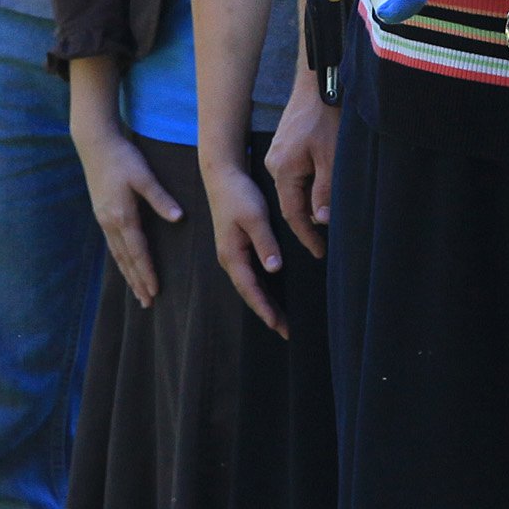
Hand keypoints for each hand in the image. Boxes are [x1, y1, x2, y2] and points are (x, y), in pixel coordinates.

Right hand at [72, 121, 182, 308]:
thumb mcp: (144, 176)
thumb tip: (179, 218)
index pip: (137, 252)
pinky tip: (125, 266)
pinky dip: (121, 261)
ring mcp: (103, 220)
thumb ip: (160, 199)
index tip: (154, 290)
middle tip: (147, 303)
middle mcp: (110, 223)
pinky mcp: (101, 214)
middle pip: (126, 260)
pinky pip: (113, 245)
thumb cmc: (122, 158)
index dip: (146, 272)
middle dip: (137, 282)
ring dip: (128, 275)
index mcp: (122, 216)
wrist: (95, 144)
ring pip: (117, 255)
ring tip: (137, 293)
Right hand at [202, 154, 289, 335]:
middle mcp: (229, 259)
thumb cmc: (239, 195)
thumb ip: (265, 243)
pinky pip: (250, 275)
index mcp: (231, 254)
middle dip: (266, 313)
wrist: (222, 176)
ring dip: (265, 303)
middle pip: (249, 293)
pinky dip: (262, 289)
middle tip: (286, 331)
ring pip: (250, 286)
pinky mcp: (237, 247)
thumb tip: (274, 269)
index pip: (250, 289)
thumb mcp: (255, 217)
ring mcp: (232, 254)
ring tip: (282, 320)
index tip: (279, 326)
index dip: (265, 309)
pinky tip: (272, 294)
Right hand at [264, 90, 333, 264]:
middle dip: (307, 222)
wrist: (317, 87)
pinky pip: (293, 176)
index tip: (319, 252)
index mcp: (283, 171)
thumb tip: (321, 220)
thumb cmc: (325, 119)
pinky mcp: (283, 149)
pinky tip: (320, 190)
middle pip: (291, 203)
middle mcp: (274, 165)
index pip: (293, 214)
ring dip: (309, 203)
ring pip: (293, 190)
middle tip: (324, 243)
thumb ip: (324, 191)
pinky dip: (306, 188)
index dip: (307, 236)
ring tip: (325, 218)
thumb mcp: (330, 158)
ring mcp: (277, 156)